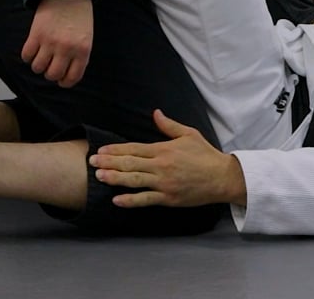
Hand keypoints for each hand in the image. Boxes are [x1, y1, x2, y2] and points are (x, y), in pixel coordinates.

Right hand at [22, 0, 93, 87]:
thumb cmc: (79, 16)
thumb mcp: (86, 37)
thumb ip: (78, 55)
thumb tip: (65, 74)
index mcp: (83, 51)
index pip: (72, 77)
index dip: (64, 82)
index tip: (60, 80)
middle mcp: (67, 49)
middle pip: (53, 75)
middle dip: (50, 73)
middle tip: (49, 65)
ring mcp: (50, 42)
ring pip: (37, 68)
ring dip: (37, 65)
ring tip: (40, 56)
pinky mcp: (36, 34)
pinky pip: (26, 56)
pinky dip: (27, 56)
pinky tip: (32, 49)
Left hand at [90, 110, 246, 207]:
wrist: (222, 177)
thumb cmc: (205, 155)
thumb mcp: (189, 134)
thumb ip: (169, 125)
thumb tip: (155, 113)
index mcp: (164, 149)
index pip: (134, 148)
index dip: (116, 150)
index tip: (100, 151)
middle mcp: (161, 166)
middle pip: (130, 163)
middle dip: (109, 162)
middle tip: (91, 163)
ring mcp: (164, 183)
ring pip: (134, 180)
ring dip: (115, 178)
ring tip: (99, 176)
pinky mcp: (168, 198)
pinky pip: (145, 199)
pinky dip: (130, 200)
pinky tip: (117, 200)